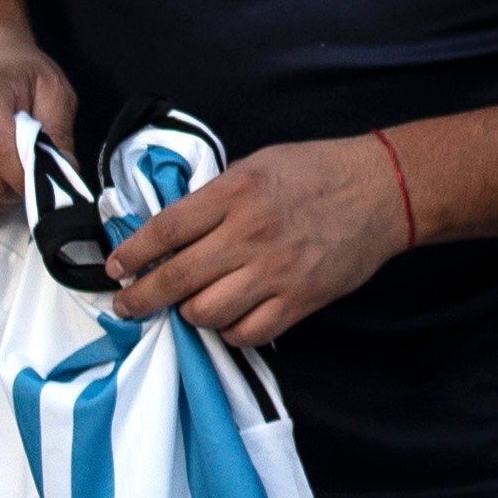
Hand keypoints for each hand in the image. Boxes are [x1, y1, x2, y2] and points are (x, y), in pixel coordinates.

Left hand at [104, 131, 414, 347]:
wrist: (382, 191)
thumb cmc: (315, 172)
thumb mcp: (255, 166)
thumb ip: (212, 198)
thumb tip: (168, 234)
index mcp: (236, 193)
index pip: (165, 230)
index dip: (131, 254)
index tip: (116, 267)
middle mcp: (252, 233)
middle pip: (177, 278)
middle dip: (141, 298)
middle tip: (127, 305)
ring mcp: (278, 271)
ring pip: (207, 313)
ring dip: (188, 314)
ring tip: (187, 306)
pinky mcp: (302, 299)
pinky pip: (249, 332)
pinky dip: (228, 332)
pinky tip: (227, 318)